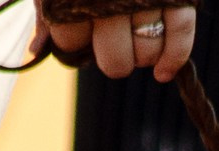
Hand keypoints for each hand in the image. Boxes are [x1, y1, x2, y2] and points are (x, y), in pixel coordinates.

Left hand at [34, 7, 196, 80]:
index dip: (73, 44)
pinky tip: (162, 72)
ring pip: (147, 52)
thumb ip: (46, 10)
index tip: (79, 32)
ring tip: (136, 40)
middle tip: (111, 43)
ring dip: (141, 56)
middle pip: (114, 60)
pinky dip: (173, 59)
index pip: (71, 43)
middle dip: (111, 59)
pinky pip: (181, 37)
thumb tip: (37, 50)